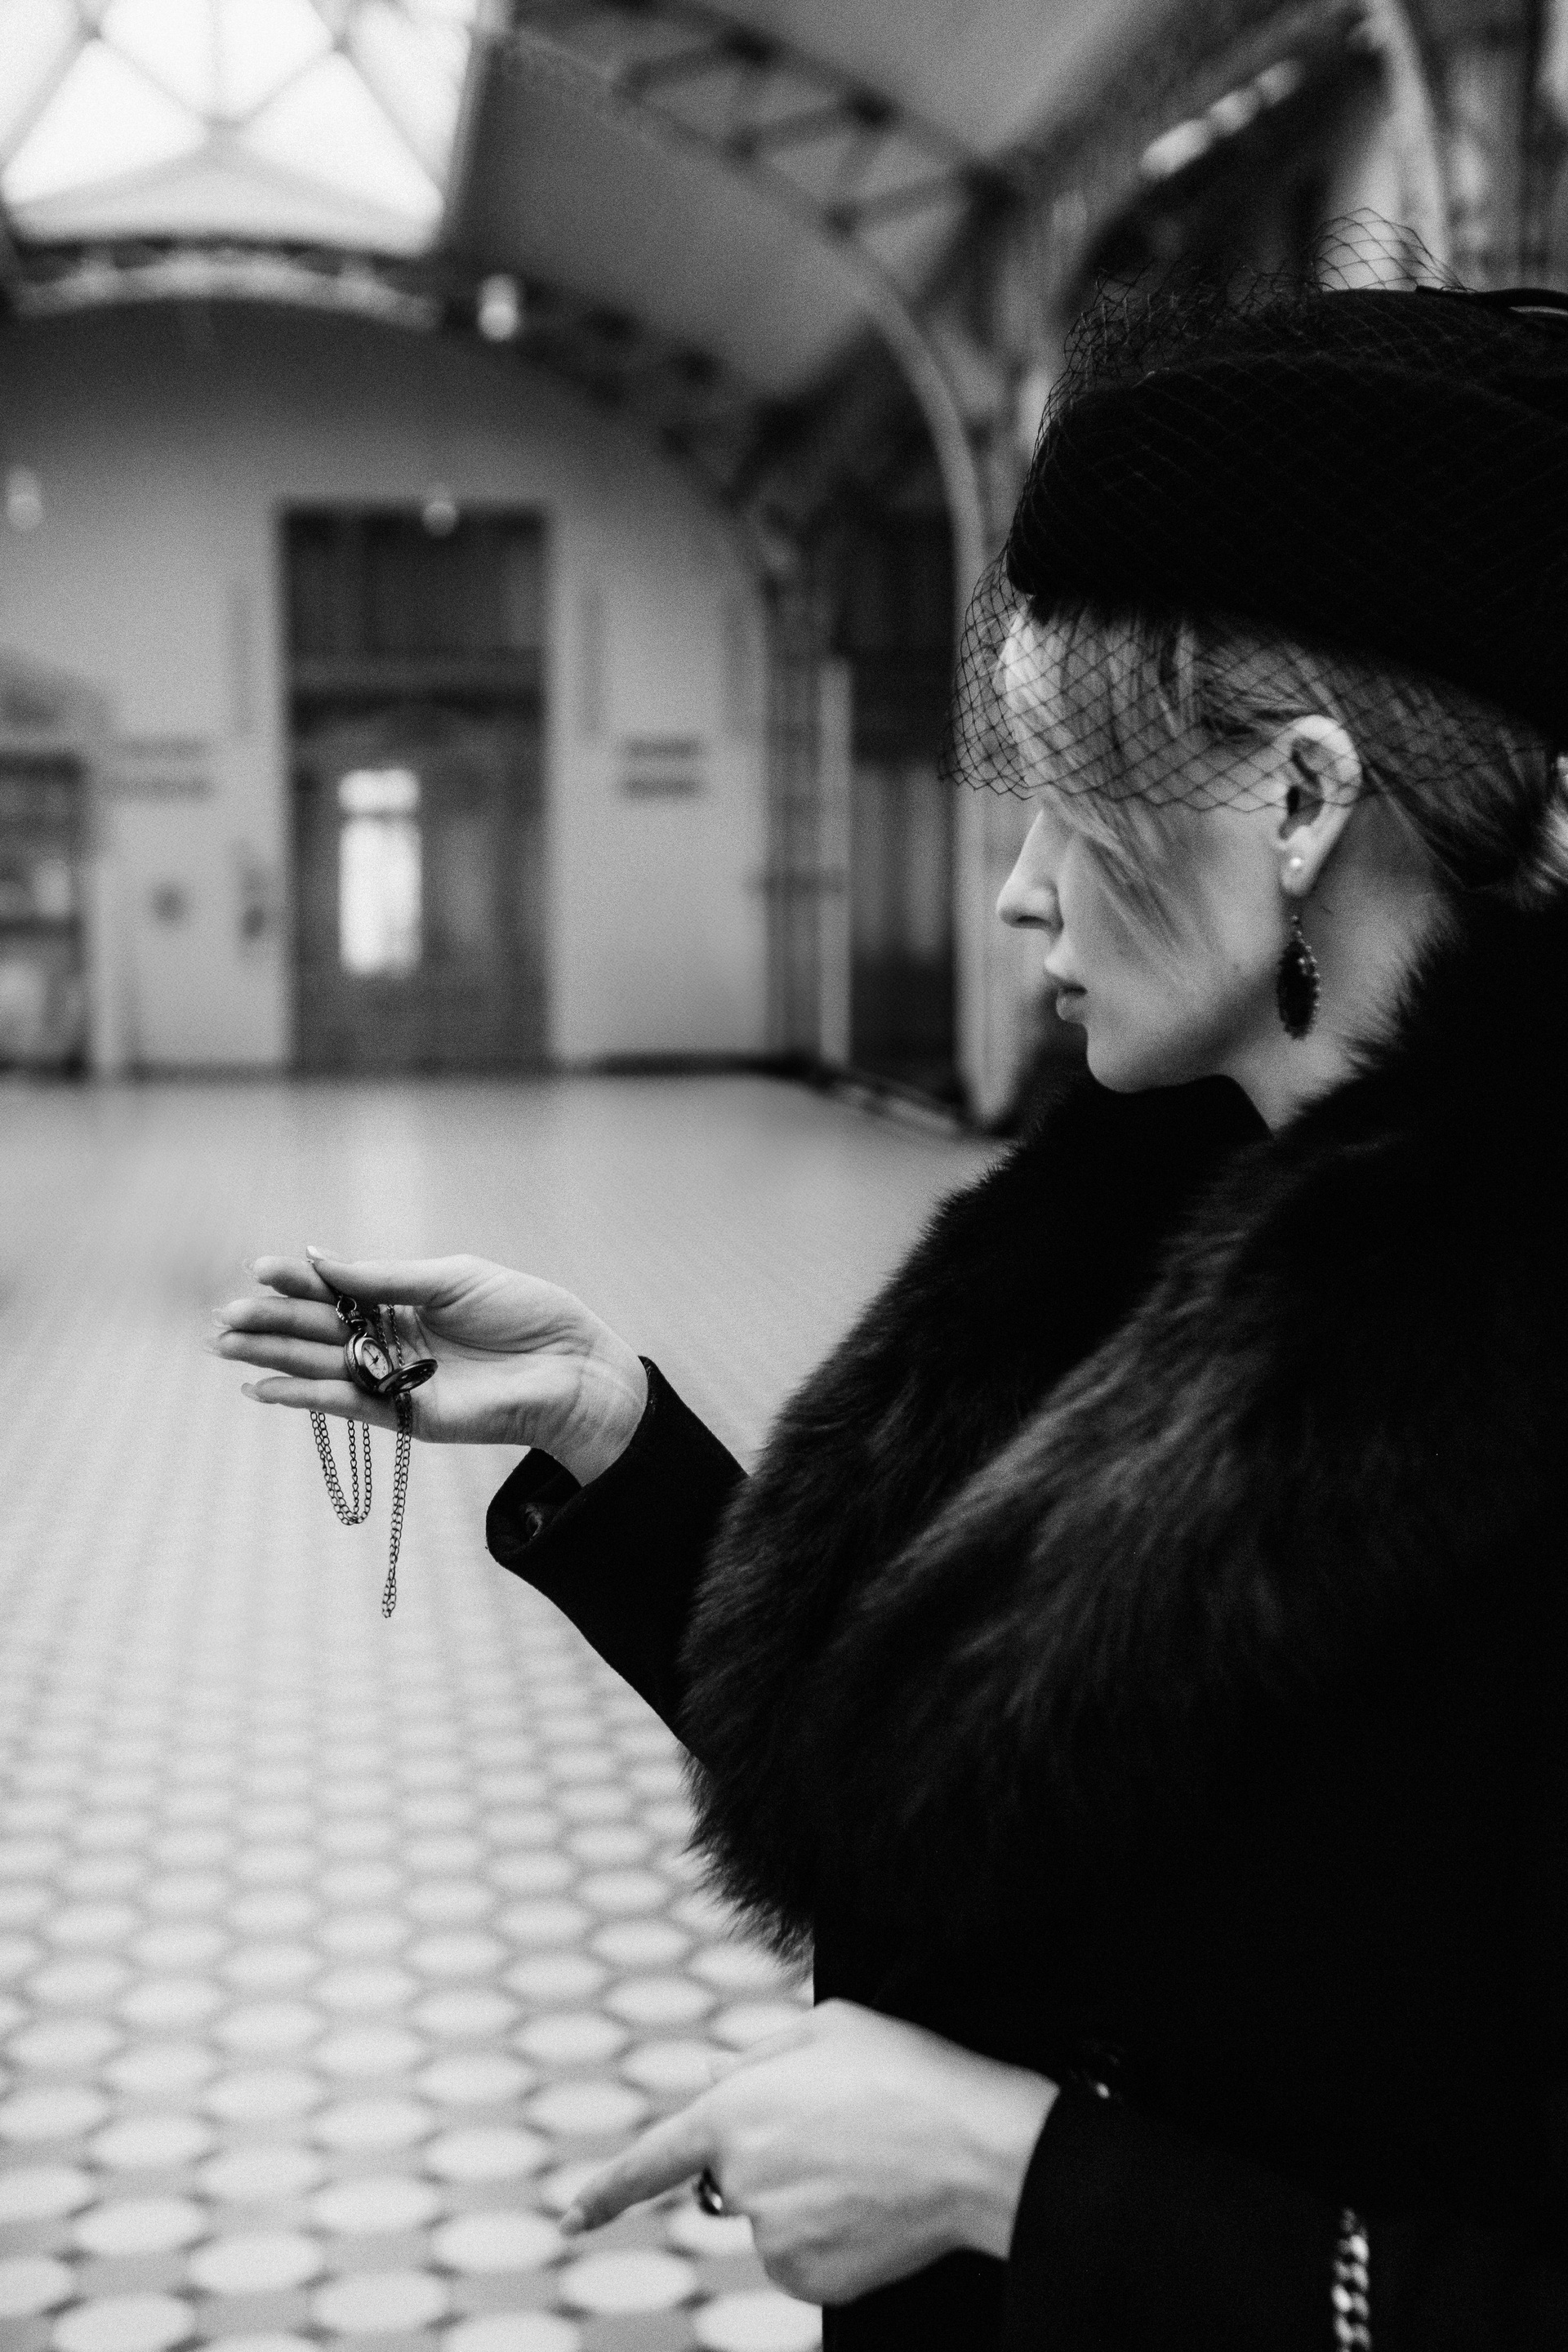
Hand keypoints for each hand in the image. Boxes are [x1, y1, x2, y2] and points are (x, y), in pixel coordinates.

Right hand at [209, 1249, 648, 1483]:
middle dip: (270, 1322)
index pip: (337, 1289)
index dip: (298, 1280)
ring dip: (272, 1358)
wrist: (574, 1367)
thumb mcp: (452, 1279)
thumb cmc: (525, 1314)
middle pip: (318, 1330)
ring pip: (322, 1367)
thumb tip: (319, 1259)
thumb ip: (384, 1278)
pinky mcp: (407, 1415)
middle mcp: (393, 1340)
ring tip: (224, 1348)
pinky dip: (305, 1398)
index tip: (257, 1269)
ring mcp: (396, 1379)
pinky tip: (263, 1389)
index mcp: (405, 1299)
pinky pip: (347, 1405)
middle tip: (221, 1318)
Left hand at [560, 1999, 1056, 2305]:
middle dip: (765, 2159)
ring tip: (866, 2166)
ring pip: (771, 2221)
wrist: (973, 2148)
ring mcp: (774, 2238)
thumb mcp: (829, 2027)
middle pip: (732, 2179)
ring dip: (802, 2199)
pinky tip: (872, 2207)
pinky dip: (829, 2239)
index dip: (607, 2191)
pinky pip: (804, 2259)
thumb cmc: (904, 2069)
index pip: (652, 2160)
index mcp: (732, 2111)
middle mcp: (741, 2182)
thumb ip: (758, 2055)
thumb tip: (711, 2071)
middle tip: (834, 2133)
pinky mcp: (811, 2280)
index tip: (572, 2218)